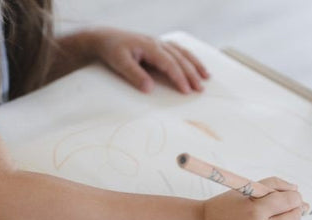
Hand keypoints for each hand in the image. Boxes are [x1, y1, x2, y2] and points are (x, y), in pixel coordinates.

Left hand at [88, 29, 209, 93]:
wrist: (105, 37)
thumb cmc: (111, 50)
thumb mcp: (119, 63)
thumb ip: (135, 75)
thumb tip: (149, 89)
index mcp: (150, 46)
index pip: (169, 63)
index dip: (179, 77)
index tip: (187, 90)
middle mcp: (158, 43)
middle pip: (180, 59)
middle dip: (191, 74)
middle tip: (200, 89)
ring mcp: (159, 43)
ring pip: (182, 53)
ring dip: (195, 65)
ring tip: (206, 77)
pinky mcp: (158, 45)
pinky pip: (178, 51)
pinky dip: (189, 58)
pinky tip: (196, 66)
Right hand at [201, 177, 307, 219]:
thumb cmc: (221, 207)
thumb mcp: (245, 189)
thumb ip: (272, 186)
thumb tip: (296, 192)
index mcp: (255, 212)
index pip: (289, 202)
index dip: (294, 196)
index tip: (291, 193)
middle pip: (294, 219)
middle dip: (294, 209)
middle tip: (287, 203)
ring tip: (264, 215)